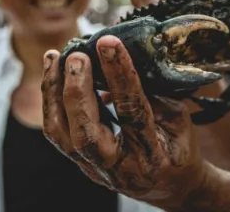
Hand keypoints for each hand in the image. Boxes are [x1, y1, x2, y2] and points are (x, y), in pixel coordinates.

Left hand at [41, 36, 207, 208]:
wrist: (169, 185)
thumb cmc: (176, 145)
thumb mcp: (178, 117)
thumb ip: (154, 91)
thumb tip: (126, 56)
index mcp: (151, 154)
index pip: (131, 111)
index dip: (119, 75)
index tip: (109, 43)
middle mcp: (119, 167)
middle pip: (86, 133)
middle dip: (77, 90)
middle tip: (77, 55)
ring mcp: (95, 168)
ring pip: (61, 134)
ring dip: (54, 91)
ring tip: (55, 57)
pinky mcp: (80, 162)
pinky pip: (57, 132)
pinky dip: (51, 100)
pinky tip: (54, 74)